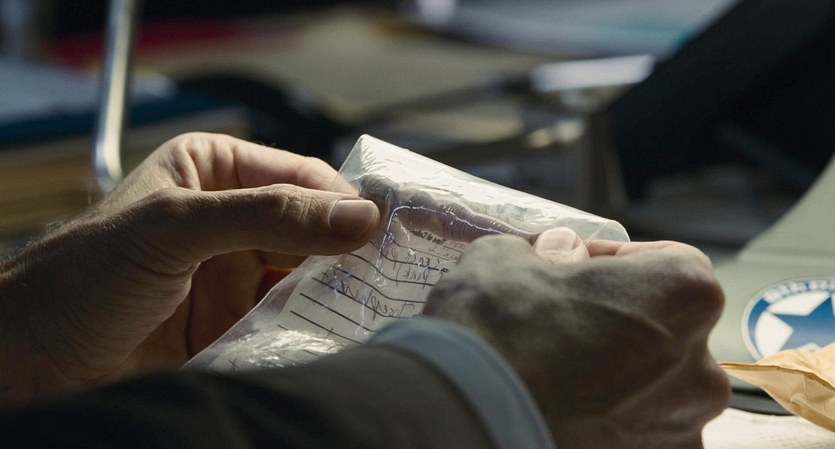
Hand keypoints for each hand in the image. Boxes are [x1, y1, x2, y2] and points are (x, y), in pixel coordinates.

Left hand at [0, 133, 379, 403]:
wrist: (32, 360)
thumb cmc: (83, 275)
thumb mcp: (176, 227)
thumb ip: (268, 216)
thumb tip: (359, 216)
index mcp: (216, 169)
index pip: (302, 176)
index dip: (345, 201)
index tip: (385, 232)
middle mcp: (233, 217)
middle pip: (314, 226)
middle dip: (349, 248)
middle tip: (394, 271)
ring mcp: (235, 272)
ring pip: (309, 276)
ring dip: (338, 291)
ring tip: (376, 305)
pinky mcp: (236, 322)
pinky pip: (291, 319)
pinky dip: (315, 327)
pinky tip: (339, 333)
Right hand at [423, 228, 729, 448]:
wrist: (467, 415)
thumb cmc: (494, 327)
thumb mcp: (510, 257)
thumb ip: (553, 251)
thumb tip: (564, 255)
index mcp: (683, 291)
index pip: (662, 261)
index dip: (613, 261)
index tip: (574, 267)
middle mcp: (700, 365)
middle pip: (663, 331)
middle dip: (618, 323)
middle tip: (561, 323)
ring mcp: (682, 428)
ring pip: (652, 390)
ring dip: (616, 378)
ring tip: (557, 375)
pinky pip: (637, 435)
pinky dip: (608, 423)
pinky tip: (564, 410)